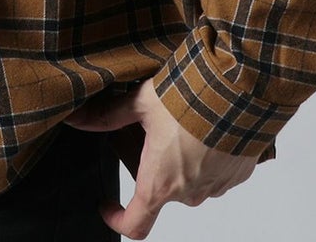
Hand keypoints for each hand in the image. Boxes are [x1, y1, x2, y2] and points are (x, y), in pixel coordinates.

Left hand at [62, 78, 257, 237]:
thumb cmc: (188, 99)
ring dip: (180, 161)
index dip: (116, 219)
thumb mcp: (140, 103)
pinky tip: (204, 127)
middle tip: (147, 133)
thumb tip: (77, 118)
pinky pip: (215, 173)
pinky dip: (206, 156)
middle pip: (161, 190)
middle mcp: (187, 194)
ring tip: (179, 123)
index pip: (135, 225)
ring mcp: (215, 187)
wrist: (238, 91)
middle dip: (150, 166)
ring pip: (189, 181)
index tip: (108, 203)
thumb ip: (107, 115)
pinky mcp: (237, 175)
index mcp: (159, 183)